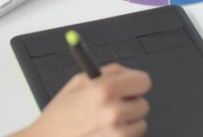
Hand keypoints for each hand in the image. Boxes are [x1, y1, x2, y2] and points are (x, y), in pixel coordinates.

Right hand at [18, 64, 151, 136]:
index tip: (131, 87)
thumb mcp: (78, 83)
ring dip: (127, 123)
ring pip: (140, 124)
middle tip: (110, 108)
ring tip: (104, 123)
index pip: (143, 81)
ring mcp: (118, 134)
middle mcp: (113, 112)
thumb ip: (108, 73)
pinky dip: (122, 136)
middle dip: (129, 105)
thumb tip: (128, 72)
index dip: (135, 83)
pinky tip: (104, 134)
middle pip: (143, 104)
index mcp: (104, 90)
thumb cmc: (59, 116)